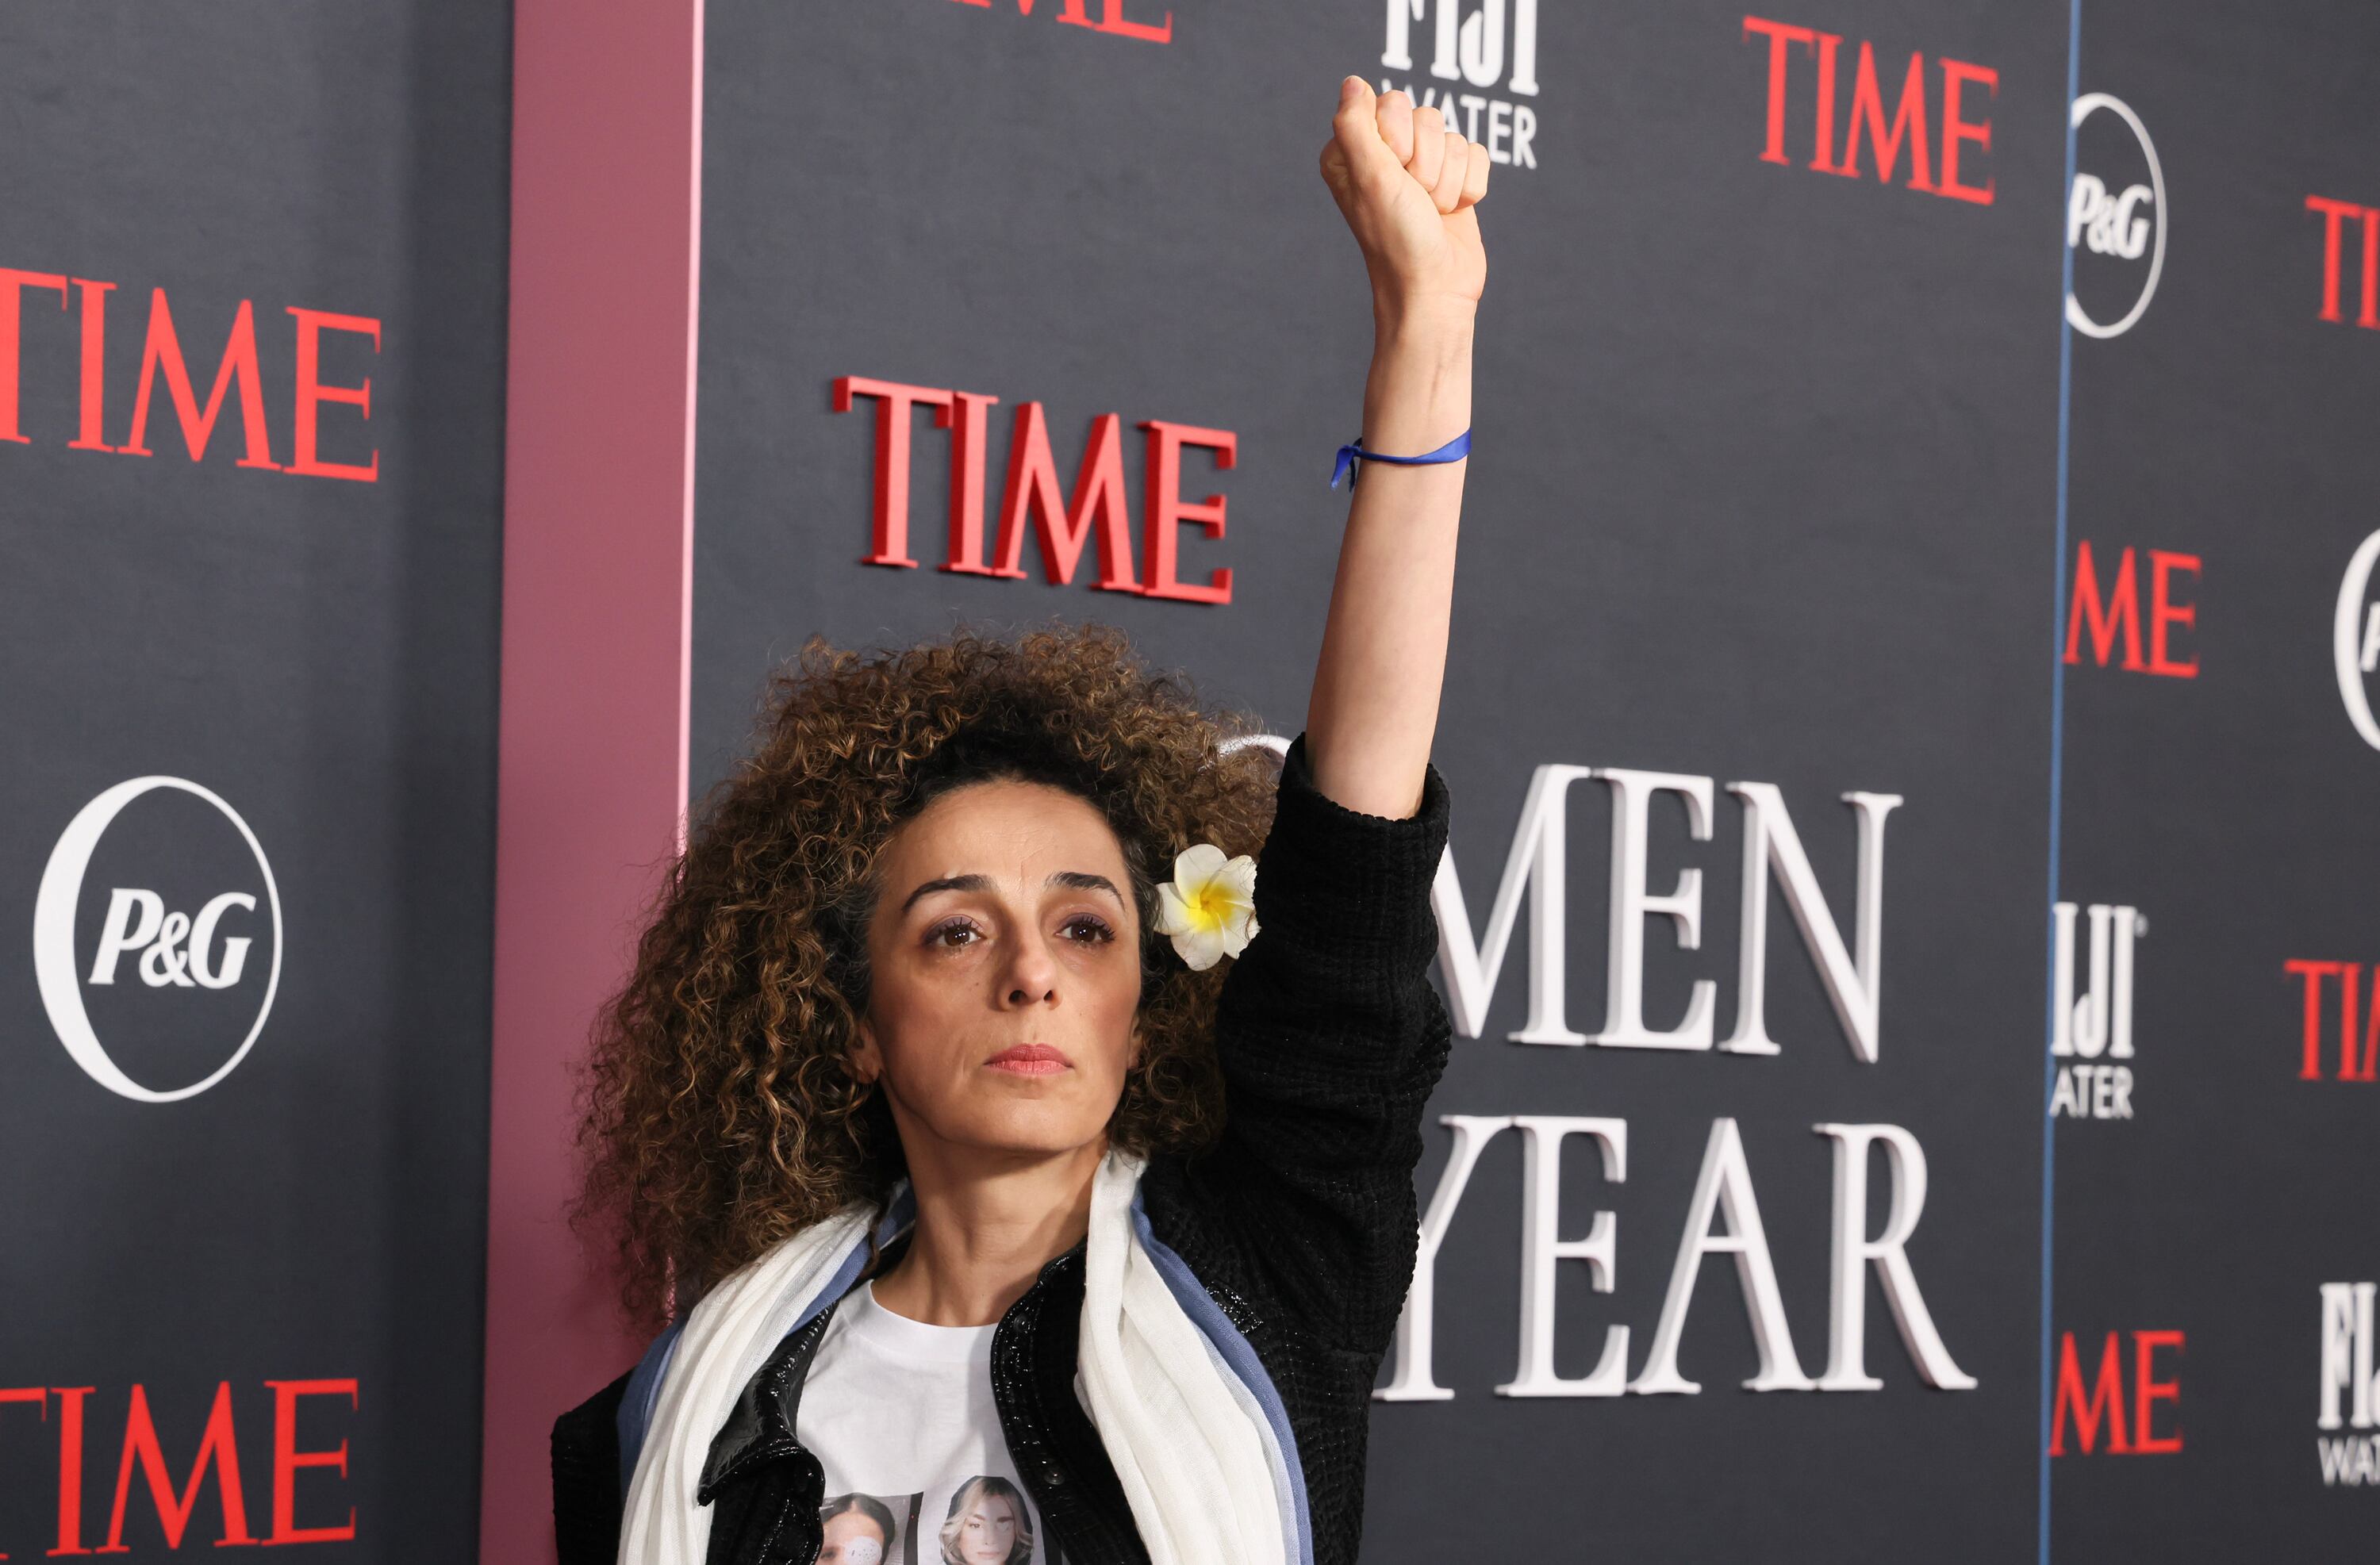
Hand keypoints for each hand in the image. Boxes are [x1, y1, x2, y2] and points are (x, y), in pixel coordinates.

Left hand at [1319, 77, 1489, 326]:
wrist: (1434, 288)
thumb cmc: (1397, 238)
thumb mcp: (1369, 178)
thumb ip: (1355, 124)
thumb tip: (1353, 82)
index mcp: (1353, 151)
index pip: (1390, 103)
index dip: (1399, 138)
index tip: (1392, 175)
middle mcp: (1385, 155)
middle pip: (1426, 116)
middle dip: (1427, 161)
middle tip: (1414, 197)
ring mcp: (1422, 167)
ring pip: (1453, 136)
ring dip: (1447, 180)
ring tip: (1431, 210)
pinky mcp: (1454, 180)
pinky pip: (1477, 153)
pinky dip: (1470, 186)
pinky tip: (1452, 212)